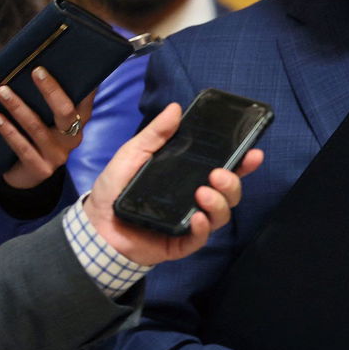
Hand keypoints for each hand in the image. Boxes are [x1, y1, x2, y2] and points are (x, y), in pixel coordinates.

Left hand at [0, 66, 94, 188]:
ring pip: (37, 128)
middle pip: (66, 112)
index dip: (84, 83)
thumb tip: (40, 68)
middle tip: (36, 71)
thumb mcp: (50, 123)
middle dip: (51, 90)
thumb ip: (51, 103)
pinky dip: (9, 131)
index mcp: (79, 123)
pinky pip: (22, 147)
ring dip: (18, 107)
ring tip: (2, 91)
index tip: (71, 63)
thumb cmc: (37, 140)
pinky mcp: (40, 168)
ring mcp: (57, 155)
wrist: (27, 178)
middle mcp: (73, 139)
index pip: (85, 99)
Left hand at [82, 103, 262, 264]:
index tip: (254, 153)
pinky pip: (201, 238)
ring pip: (222, 215)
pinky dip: (203, 228)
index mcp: (188, 175)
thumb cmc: (115, 188)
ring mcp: (190, 221)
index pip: (224, 167)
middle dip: (232, 182)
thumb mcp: (133, 153)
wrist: (94, 225)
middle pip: (230, 192)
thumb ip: (155, 133)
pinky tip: (197, 218)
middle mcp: (195, 198)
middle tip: (218, 174)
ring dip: (219, 203)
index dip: (242, 162)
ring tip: (203, 194)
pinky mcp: (180, 242)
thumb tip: (176, 108)